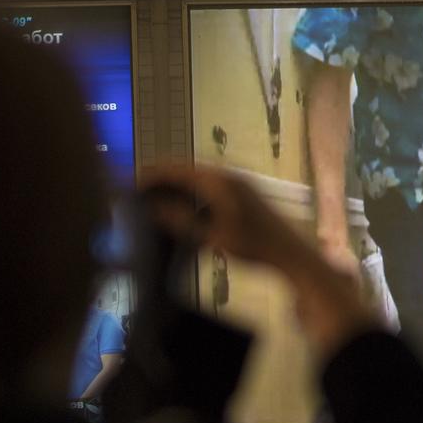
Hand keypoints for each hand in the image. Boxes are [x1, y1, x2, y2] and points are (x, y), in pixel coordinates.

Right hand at [141, 165, 374, 358]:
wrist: (292, 254)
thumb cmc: (255, 247)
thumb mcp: (213, 237)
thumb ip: (182, 221)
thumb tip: (153, 208)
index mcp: (219, 181)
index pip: (176, 169)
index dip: (151, 174)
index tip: (130, 183)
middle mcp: (228, 175)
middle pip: (185, 170)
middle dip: (161, 180)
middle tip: (136, 193)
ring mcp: (238, 183)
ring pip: (197, 179)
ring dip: (176, 187)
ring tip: (153, 202)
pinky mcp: (243, 193)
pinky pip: (209, 187)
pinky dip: (192, 194)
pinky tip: (182, 210)